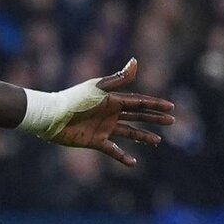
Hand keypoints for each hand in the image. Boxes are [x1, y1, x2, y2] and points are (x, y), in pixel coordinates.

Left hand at [44, 60, 175, 167]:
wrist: (52, 116)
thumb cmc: (74, 99)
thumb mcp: (98, 89)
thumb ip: (118, 79)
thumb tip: (136, 61)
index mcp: (112, 100)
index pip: (139, 102)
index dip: (155, 104)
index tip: (170, 107)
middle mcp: (110, 113)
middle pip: (137, 116)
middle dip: (154, 118)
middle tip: (172, 121)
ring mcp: (103, 127)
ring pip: (129, 132)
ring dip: (143, 136)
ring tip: (157, 141)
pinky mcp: (95, 141)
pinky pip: (112, 150)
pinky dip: (122, 156)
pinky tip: (133, 162)